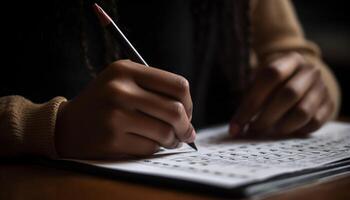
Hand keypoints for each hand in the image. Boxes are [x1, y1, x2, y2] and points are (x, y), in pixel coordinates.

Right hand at [55, 60, 194, 158]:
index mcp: (126, 70)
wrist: (68, 125)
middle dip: (186, 126)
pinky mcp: (111, 140)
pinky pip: (149, 148)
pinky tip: (149, 144)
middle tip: (187, 133)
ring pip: (165, 132)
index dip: (189, 102)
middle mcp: (120, 90)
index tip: (187, 112)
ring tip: (170, 140)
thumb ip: (154, 89)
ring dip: (173, 140)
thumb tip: (189, 113)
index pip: (177, 85)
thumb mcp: (123, 82)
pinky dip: (154, 148)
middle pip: (175, 110)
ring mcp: (114, 116)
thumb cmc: (104, 102)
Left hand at [230, 52, 333, 137]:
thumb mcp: (261, 83)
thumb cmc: (275, 84)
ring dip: (282, 126)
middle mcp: (309, 71)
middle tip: (253, 129)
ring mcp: (321, 88)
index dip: (251, 103)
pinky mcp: (329, 105)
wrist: (304, 79)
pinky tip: (285, 131)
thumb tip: (236, 128)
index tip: (237, 124)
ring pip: (302, 112)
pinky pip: (314, 123)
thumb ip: (250, 101)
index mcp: (290, 60)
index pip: (270, 76)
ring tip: (268, 132)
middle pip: (288, 94)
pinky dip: (297, 130)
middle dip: (266, 117)